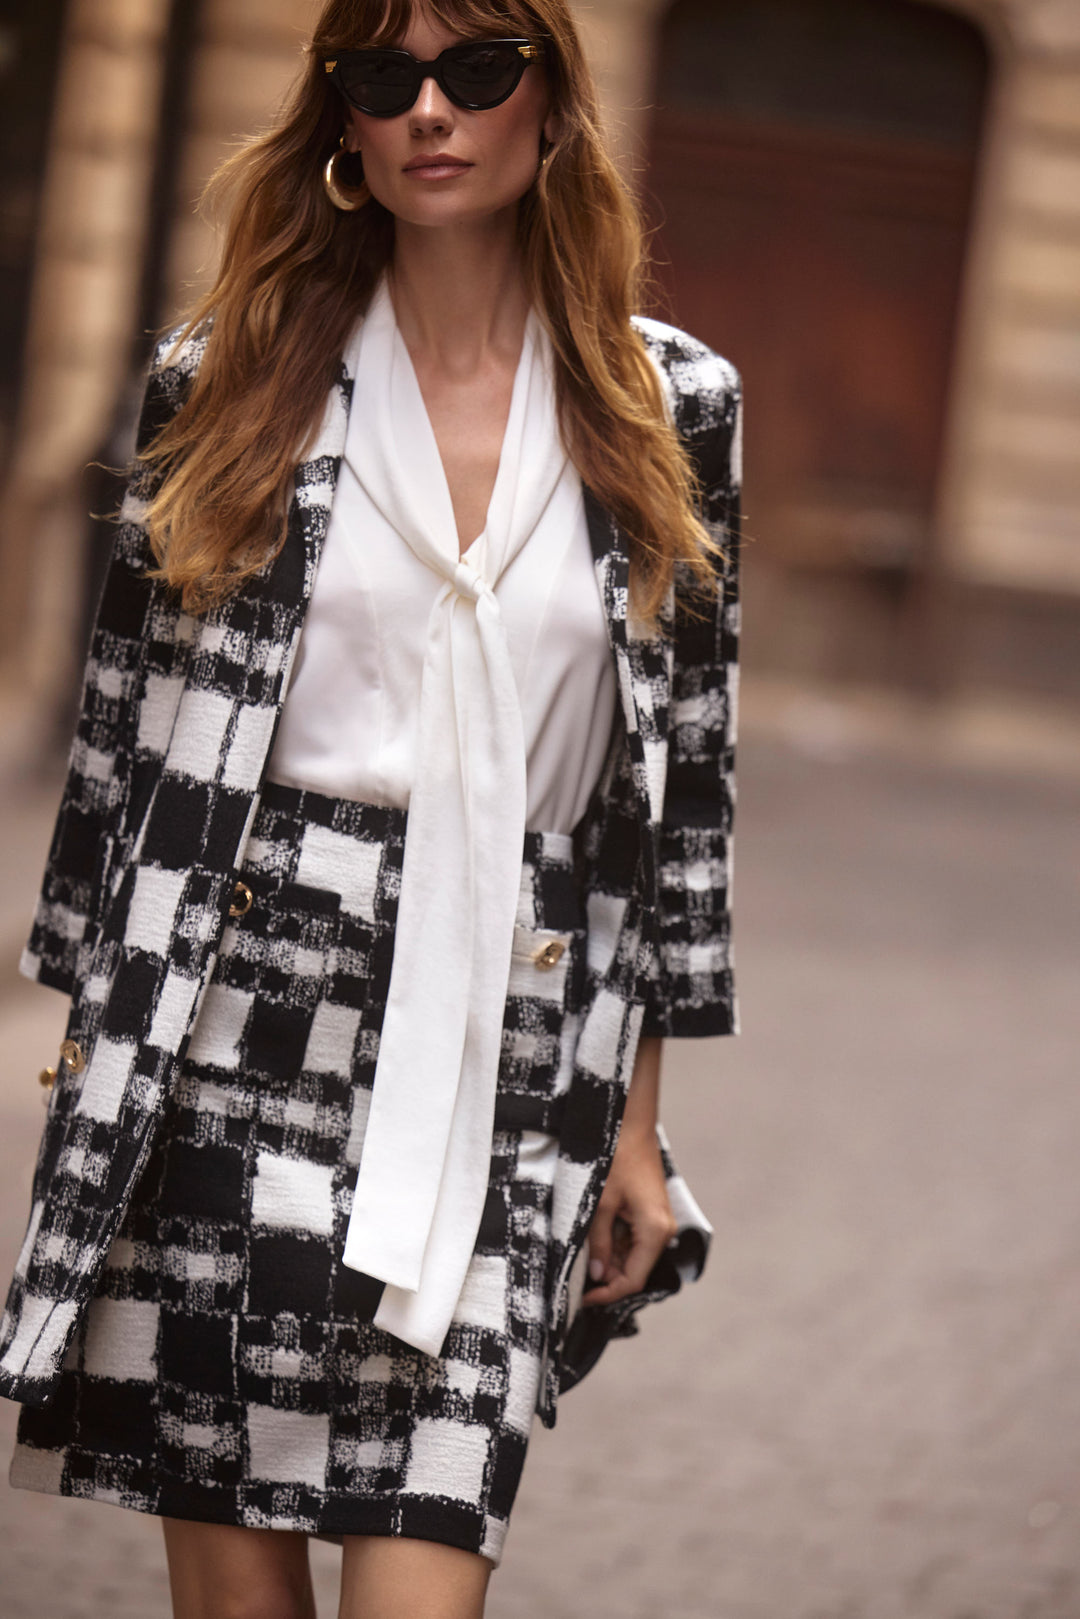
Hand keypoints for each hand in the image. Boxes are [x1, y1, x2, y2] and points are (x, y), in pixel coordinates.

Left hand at [582, 1036, 677, 1306]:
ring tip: (580, 1256)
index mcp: (655, 1231)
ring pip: (633, 1255)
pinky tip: (593, 1238)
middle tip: (575, 1278)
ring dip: (609, 1260)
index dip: (608, 1294)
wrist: (630, 1123)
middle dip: (606, 1277)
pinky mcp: (650, 1212)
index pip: (633, 1280)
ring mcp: (658, 1221)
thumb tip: (598, 1276)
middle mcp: (663, 1231)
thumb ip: (599, 1243)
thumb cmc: (615, 1158)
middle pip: (635, 1270)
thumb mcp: (599, 1204)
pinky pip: (633, 1239)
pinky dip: (614, 1243)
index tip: (581, 1298)